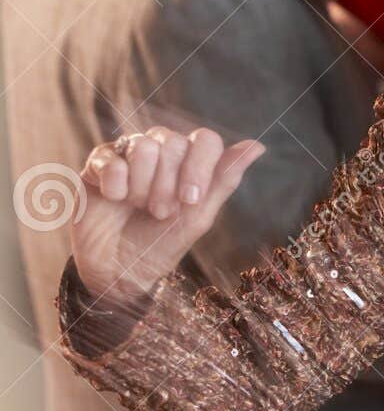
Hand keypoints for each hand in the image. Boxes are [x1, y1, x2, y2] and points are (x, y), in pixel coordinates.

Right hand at [71, 126, 264, 301]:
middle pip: (173, 143)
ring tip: (138, 206)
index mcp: (190, 161)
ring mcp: (129, 155)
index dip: (199, 167)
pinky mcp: (98, 164)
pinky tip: (115, 199)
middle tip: (159, 212)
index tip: (190, 200)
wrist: (119, 271)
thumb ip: (224, 180)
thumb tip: (257, 146)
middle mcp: (162, 151)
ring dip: (142, 185)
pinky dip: (116, 184)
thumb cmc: (162, 243)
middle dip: (168, 185)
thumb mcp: (198, 216)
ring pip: (143, 146)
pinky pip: (109, 157)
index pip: (205, 140)